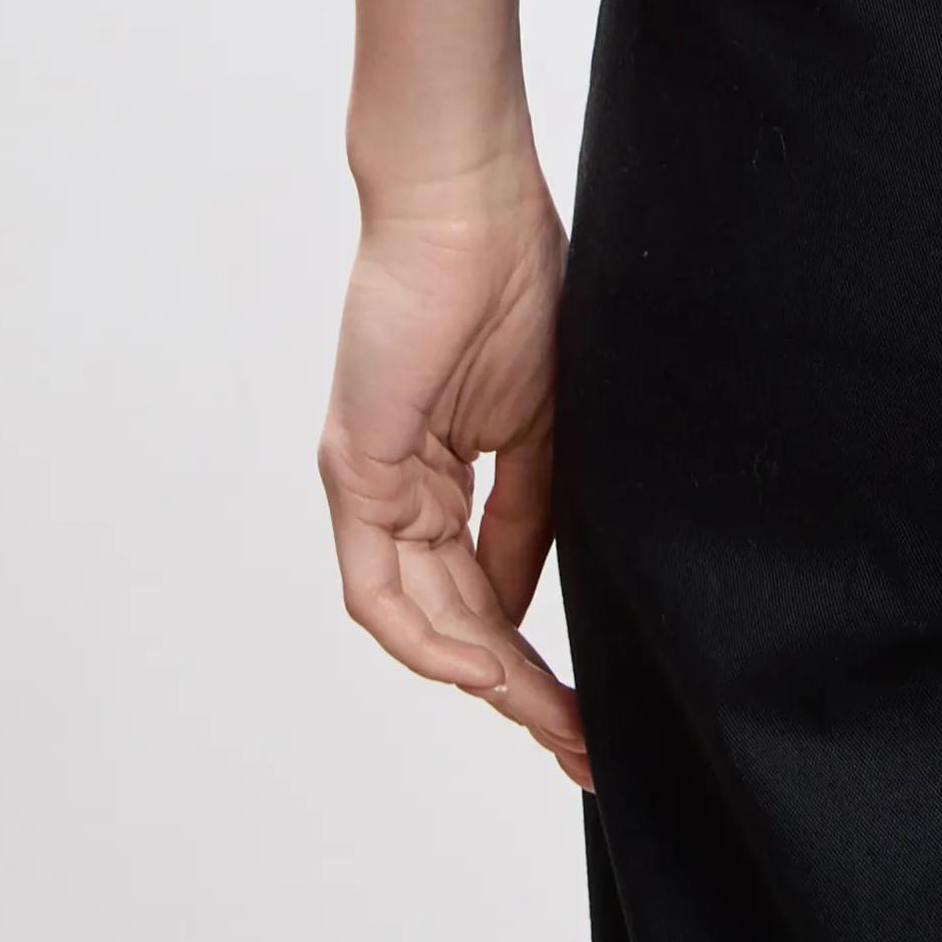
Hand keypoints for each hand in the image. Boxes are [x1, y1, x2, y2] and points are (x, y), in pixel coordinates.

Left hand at [318, 164, 590, 784]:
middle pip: (453, 620)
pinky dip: (426, 634)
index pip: (484, 593)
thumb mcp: (547, 418)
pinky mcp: (354, 464)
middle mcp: (400, 489)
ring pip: (418, 616)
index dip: (532, 661)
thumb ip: (535, 509)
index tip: (586, 714)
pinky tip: (481, 666)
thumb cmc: (515, 276)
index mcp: (445, 475)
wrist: (470, 198)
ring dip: (483, 677)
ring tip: (549, 720)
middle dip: (516, 690)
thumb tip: (536, 600)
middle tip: (575, 743)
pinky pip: (379, 582)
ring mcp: (372, 480)